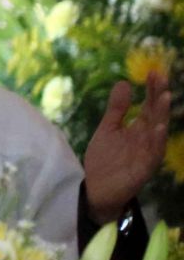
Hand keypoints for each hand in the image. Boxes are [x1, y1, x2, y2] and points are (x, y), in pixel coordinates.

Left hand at [82, 69, 171, 221]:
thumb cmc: (105, 159)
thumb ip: (117, 108)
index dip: (152, 90)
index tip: (154, 71)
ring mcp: (146, 154)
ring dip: (161, 115)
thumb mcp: (108, 128)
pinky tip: (157, 127)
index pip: (149, 106)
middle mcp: (146, 140)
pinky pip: (152, 154)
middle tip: (162, 77)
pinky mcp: (143, 169)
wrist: (96, 188)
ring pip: (157, 133)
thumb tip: (124, 82)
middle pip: (156, 115)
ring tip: (164, 96)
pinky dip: (156, 140)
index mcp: (138, 130)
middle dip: (159, 97)